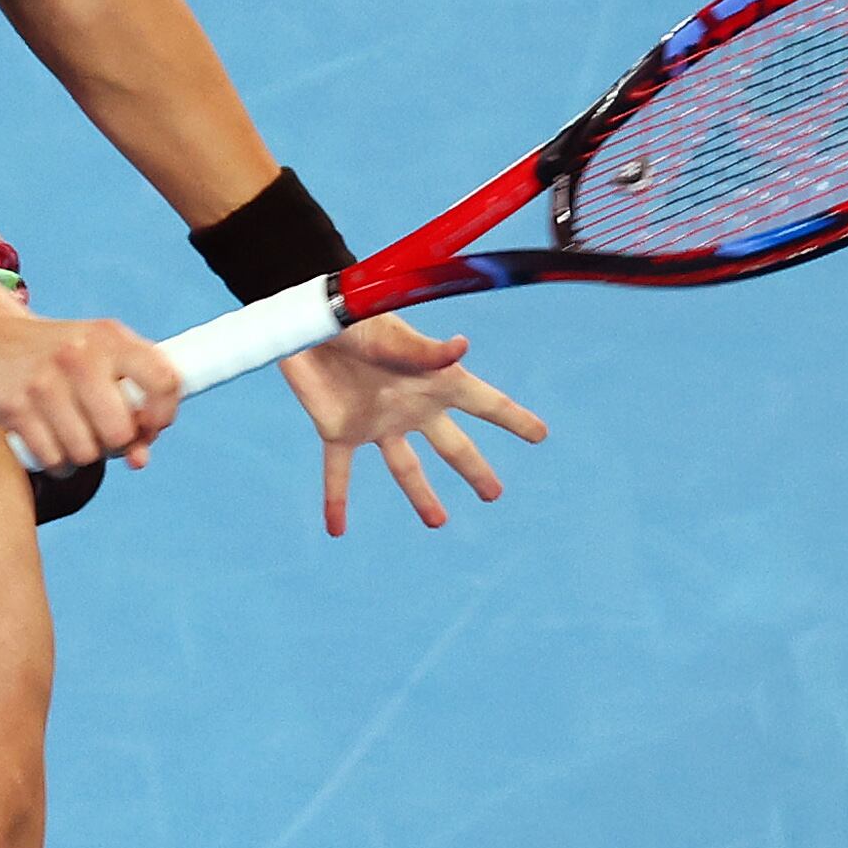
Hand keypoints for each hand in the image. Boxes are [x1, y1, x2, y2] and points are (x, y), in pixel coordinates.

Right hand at [0, 307, 182, 471]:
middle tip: (103, 435)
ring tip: (73, 438)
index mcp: (110, 338)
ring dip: (83, 455)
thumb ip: (129, 401)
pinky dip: (57, 462)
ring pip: (85, 451)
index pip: (163, 381)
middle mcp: (79, 356)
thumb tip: (141, 459)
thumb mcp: (97, 357)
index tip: (150, 425)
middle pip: (120, 432)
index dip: (163, 415)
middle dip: (115, 444)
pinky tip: (51, 444)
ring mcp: (43, 382)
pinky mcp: (14, 407)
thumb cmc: (53, 356)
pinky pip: (52, 458)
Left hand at [280, 318, 545, 533]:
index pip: (487, 404)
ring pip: (405, 468)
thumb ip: (424, 351)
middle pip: (453, 446)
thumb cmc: (353, 319)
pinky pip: (339, 474)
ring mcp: (376, 422)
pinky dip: (336, 501)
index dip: (514, 419)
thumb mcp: (391, 335)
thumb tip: (463, 346)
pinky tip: (336, 529)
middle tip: (493, 494)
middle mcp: (412, 407)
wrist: (305, 321)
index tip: (541, 435)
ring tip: (437, 522)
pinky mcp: (338, 432)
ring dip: (421, 496)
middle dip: (475, 469)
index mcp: (435, 381)